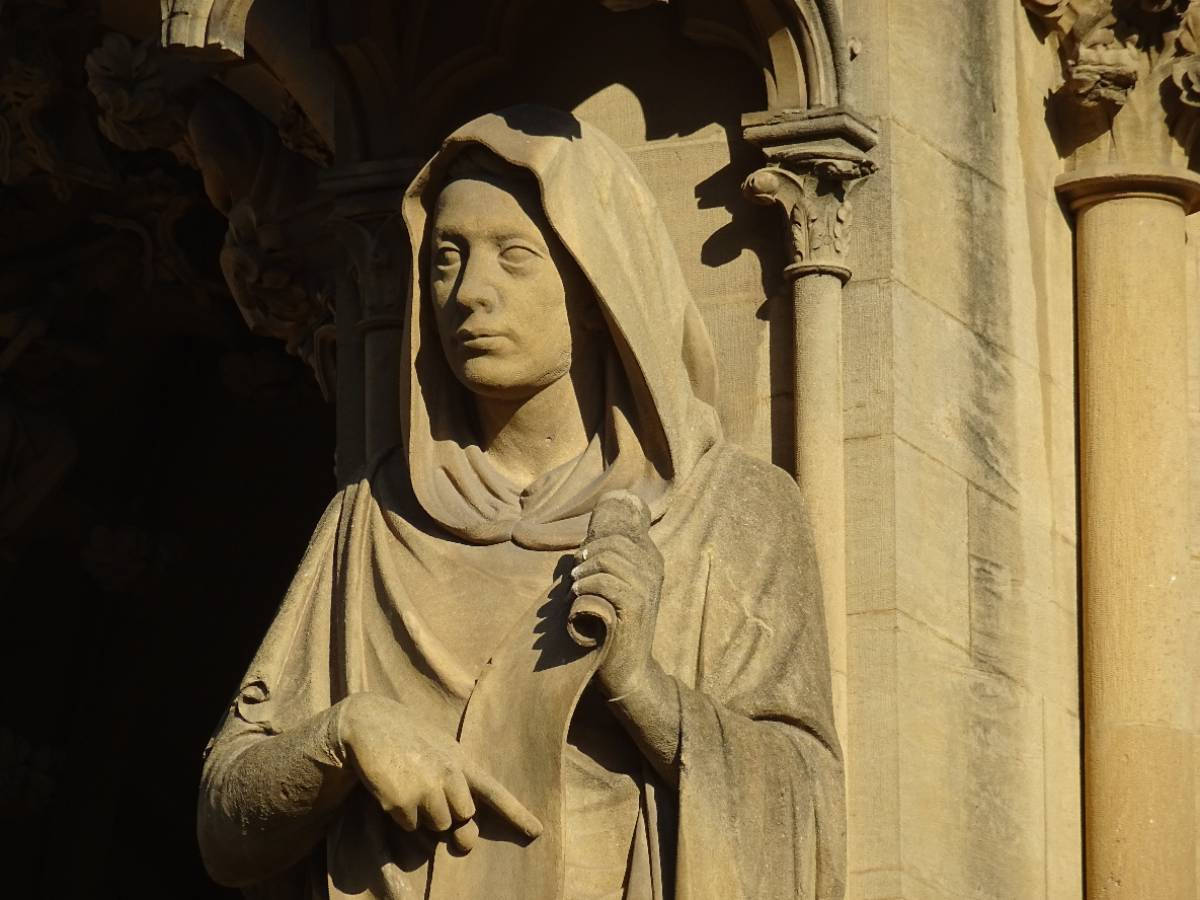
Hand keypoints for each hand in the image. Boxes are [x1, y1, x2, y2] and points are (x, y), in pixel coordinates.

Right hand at [338, 693, 541, 852]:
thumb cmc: (411, 741)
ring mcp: (426, 788)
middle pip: (463, 819)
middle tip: (431, 792)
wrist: (371, 723)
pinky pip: (411, 827)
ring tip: (411, 784)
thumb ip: (458, 789)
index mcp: (462, 761)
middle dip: (450, 816)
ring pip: (437, 827)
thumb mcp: (442, 752)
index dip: (516, 814)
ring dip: (424, 816)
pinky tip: (394, 788)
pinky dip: (402, 816)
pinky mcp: (401, 801)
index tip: (537, 832)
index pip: (494, 791)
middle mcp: (450, 775)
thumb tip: (464, 837)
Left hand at [570, 491, 663, 698]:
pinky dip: (585, 586)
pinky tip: (576, 596)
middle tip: (574, 574)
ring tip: (574, 587)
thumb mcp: (617, 590)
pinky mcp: (636, 606)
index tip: (581, 561)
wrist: (628, 669)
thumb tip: (581, 546)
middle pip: (613, 543)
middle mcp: (654, 571)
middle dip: (587, 555)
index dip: (594, 544)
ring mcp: (647, 588)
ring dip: (583, 572)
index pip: (621, 535)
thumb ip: (609, 565)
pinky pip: (605, 582)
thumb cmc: (615, 627)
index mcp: (652, 562)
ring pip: (608, 559)